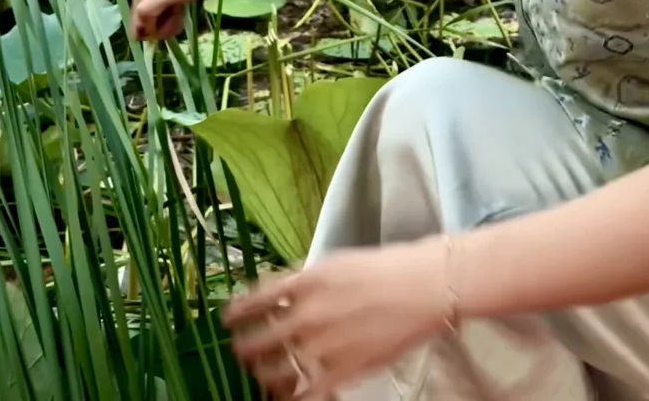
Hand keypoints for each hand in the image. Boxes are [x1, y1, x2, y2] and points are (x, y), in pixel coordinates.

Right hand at [130, 0, 231, 39]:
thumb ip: (151, 8)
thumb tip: (136, 27)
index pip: (136, 18)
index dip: (146, 30)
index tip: (159, 37)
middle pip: (145, 20)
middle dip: (157, 29)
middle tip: (174, 28)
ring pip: (158, 19)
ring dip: (166, 27)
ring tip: (179, 26)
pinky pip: (169, 15)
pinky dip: (173, 21)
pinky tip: (180, 24)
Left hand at [223, 240, 452, 398]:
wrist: (423, 287)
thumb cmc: (384, 267)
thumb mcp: (336, 262)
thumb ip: (305, 279)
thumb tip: (282, 291)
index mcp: (305, 282)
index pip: (256, 300)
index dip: (236, 313)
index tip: (226, 319)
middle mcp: (306, 314)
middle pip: (259, 340)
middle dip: (243, 348)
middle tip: (239, 350)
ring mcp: (321, 346)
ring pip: (275, 370)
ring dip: (262, 374)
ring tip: (259, 375)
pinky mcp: (341, 370)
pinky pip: (304, 393)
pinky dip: (290, 397)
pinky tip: (284, 398)